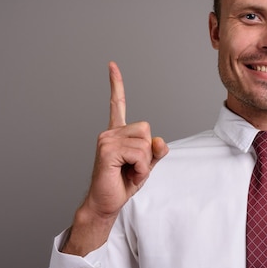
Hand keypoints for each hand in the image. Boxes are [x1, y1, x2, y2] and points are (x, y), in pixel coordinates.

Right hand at [86, 61, 168, 215]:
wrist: (107, 202)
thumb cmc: (122, 183)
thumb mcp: (145, 166)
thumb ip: (155, 152)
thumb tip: (160, 141)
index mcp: (117, 133)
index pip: (117, 104)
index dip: (116, 84)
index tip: (112, 65)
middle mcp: (110, 132)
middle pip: (147, 130)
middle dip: (147, 153)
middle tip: (133, 168)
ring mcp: (106, 139)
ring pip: (145, 144)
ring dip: (143, 163)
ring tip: (129, 172)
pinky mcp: (107, 150)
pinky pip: (139, 154)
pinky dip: (139, 169)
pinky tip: (127, 174)